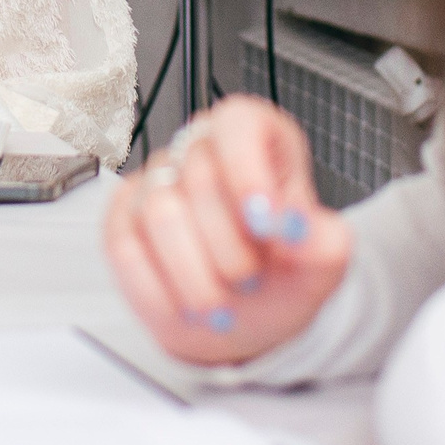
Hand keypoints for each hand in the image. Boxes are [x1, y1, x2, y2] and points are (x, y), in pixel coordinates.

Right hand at [103, 95, 351, 365]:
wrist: (241, 322)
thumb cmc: (280, 278)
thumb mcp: (324, 264)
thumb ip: (325, 243)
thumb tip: (297, 231)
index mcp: (256, 141)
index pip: (238, 123)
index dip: (249, 171)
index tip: (266, 225)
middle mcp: (198, 151)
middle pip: (200, 178)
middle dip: (232, 248)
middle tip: (252, 279)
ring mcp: (153, 183)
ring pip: (161, 214)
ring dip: (199, 276)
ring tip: (223, 302)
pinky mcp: (119, 219)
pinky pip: (126, 249)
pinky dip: (164, 293)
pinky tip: (188, 304)